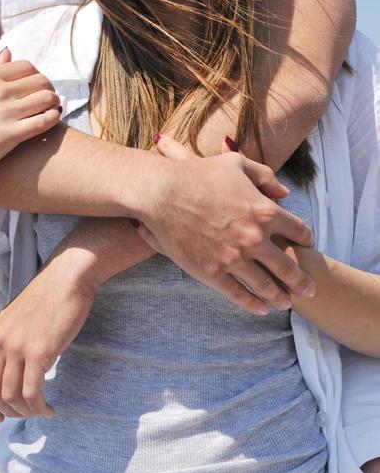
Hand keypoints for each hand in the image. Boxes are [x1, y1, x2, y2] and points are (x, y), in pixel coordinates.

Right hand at [0, 48, 61, 189]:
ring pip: (47, 98)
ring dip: (54, 104)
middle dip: (49, 89)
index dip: (37, 76)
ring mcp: (4, 113)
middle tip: (48, 100)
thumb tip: (8, 51)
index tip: (37, 88)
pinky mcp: (9, 135)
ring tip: (51, 110)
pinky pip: (44, 121)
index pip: (27, 66)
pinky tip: (51, 121)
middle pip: (41, 80)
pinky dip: (53, 119)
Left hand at [0, 265, 95, 421]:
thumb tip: (16, 373)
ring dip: (27, 412)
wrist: (66, 278)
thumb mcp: (17, 320)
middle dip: (9, 411)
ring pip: (11, 396)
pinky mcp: (39, 352)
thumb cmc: (48, 298)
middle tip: (28, 413)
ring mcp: (17, 348)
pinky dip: (39, 408)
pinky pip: (32, 393)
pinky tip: (50, 409)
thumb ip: (11, 343)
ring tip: (42, 411)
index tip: (3, 414)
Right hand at [132, 134, 315, 315]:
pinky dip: (252, 304)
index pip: (297, 230)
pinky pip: (238, 294)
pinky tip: (261, 309)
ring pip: (265, 285)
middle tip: (310, 289)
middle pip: (288, 267)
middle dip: (302, 281)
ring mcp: (233, 258)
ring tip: (286, 303)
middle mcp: (254, 238)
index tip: (305, 244)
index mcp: (264, 211)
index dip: (305, 238)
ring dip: (279, 297)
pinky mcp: (212, 272)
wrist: (162, 193)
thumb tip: (285, 193)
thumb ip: (265, 176)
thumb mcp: (237, 163)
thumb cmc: (199, 174)